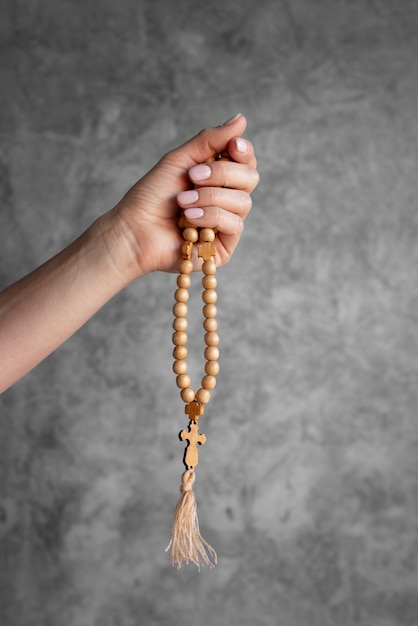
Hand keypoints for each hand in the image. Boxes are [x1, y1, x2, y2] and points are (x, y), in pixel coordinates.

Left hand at [108, 113, 258, 277]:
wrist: (134, 229)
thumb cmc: (152, 196)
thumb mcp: (180, 160)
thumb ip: (210, 140)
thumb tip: (241, 119)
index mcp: (218, 178)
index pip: (246, 161)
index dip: (244, 151)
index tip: (232, 146)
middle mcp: (226, 200)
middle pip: (250, 178)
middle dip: (223, 173)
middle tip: (193, 176)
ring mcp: (226, 225)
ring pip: (243, 202)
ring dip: (210, 197)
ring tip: (182, 202)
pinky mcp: (223, 247)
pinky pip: (234, 224)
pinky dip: (211, 216)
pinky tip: (189, 219)